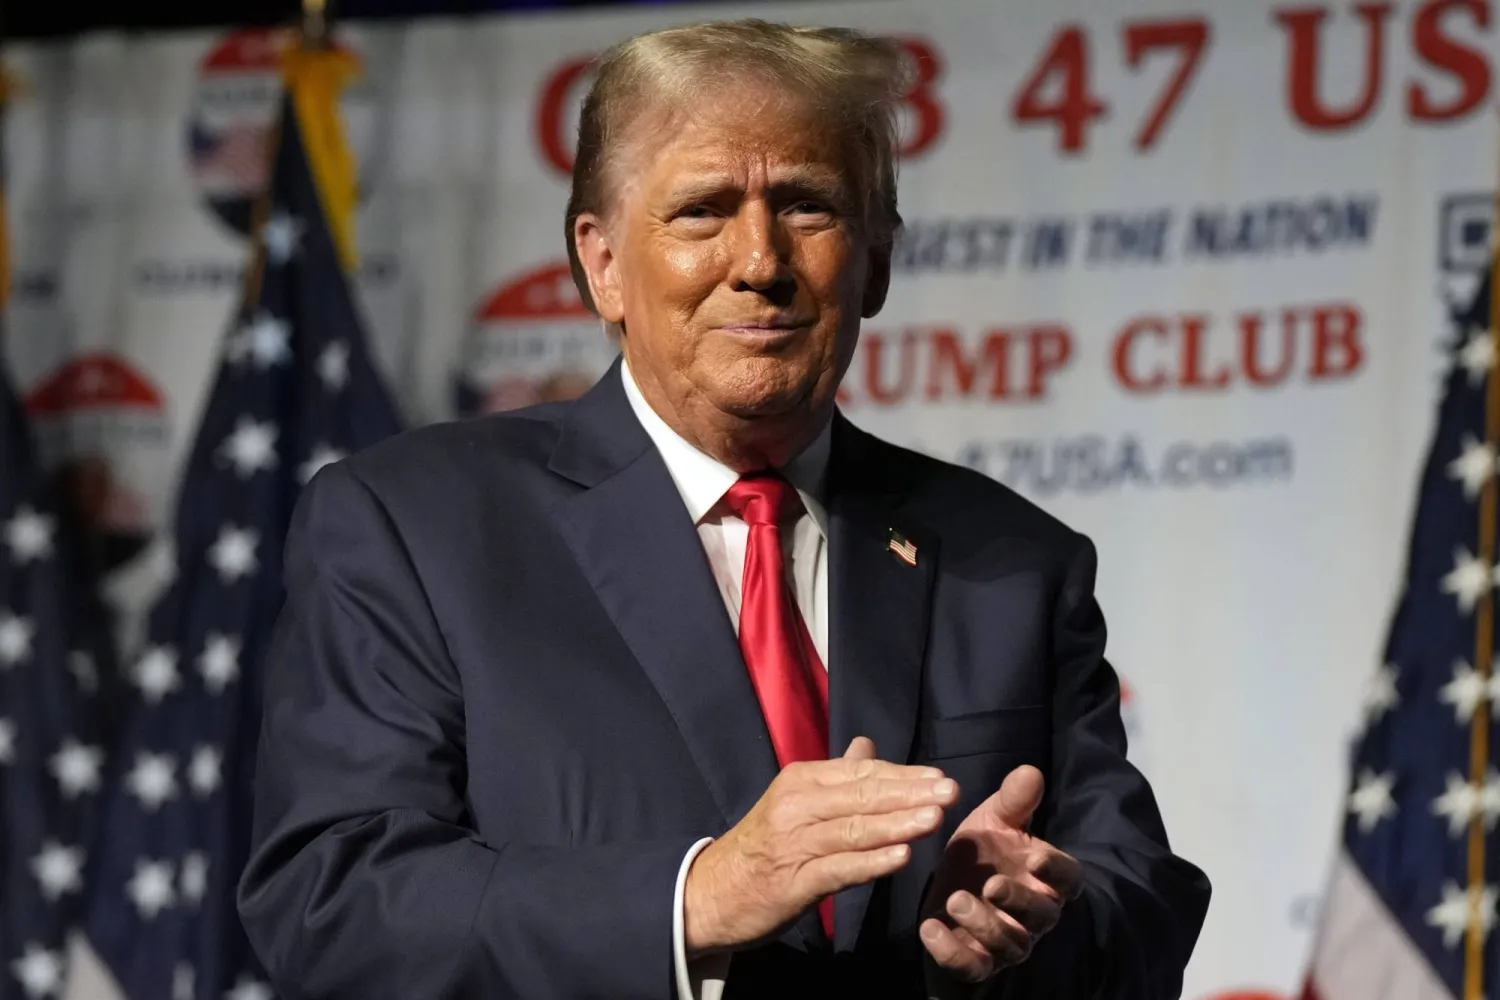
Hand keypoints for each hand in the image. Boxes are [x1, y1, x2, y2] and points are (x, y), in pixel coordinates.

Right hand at [684, 736, 958, 956]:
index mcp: (800, 781)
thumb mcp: (795, 801)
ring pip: (854, 830)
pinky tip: (901, 857)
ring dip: (897, 824)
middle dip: (910, 794)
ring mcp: (794, 843)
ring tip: (934, 819)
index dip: (903, 775)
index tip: (940, 777)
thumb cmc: (764, 845)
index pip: (860, 773)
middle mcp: (797, 805)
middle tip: (951, 791)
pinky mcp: (794, 881)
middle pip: (862, 796)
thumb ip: (836, 776)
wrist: (711, 892)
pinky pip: (839, 869)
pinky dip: (871, 862)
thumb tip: (867, 746)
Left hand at [919, 765, 1083, 982]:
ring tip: (955, 899)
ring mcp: (1007, 942)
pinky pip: (973, 967)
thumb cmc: (985, 848)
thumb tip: (1030, 770)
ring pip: (1010, 945)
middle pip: (1040, 917)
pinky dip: (952, 953)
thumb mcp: (995, 819)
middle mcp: (1034, 915)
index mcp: (1046, 878)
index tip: (1037, 856)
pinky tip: (929, 929)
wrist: (952, 880)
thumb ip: (1014, 800)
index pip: (1068, 879)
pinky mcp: (978, 960)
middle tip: (991, 885)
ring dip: (984, 925)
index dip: (1056, 871)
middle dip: (1018, 902)